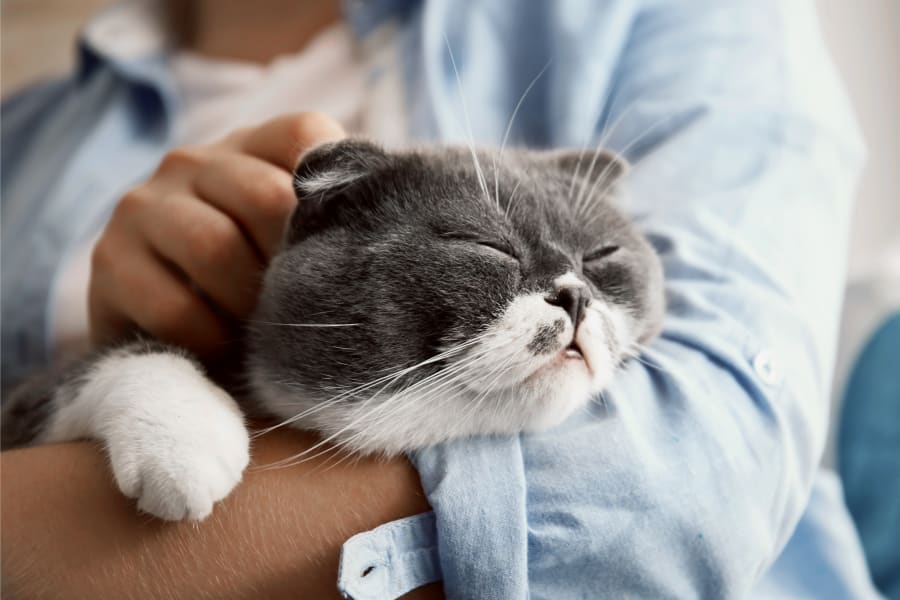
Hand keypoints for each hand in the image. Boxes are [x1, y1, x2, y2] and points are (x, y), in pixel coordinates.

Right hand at [89, 112, 345, 355]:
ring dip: (252, 305)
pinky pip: (174, 305)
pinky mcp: (110, 263)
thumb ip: (335, 222)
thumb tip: (391, 238)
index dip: (334, 193)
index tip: (346, 249)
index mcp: (249, 146)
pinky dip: (212, 339)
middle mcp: (191, 162)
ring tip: (269, 336)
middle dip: (296, 265)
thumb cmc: (253, 284)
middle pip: (265, 195)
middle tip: (310, 309)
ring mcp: (143, 206)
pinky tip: (225, 353)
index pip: (304, 134)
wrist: (165, 333)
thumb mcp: (295, 243)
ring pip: (215, 247)